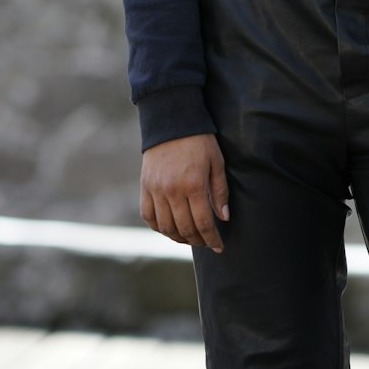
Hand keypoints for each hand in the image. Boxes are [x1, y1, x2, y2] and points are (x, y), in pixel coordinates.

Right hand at [140, 133, 228, 253]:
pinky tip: (170, 228)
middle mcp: (172, 191)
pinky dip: (159, 227)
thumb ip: (220, 191)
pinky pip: (148, 216)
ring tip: (190, 238)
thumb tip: (223, 218)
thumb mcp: (217, 162)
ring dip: (178, 238)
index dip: (212, 239)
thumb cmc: (200, 141)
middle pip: (185, 229)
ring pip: (165, 227)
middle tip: (206, 243)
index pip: (204, 223)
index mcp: (193, 184)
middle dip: (198, 240)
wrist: (171, 121)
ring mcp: (156, 190)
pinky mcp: (144, 187)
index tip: (219, 247)